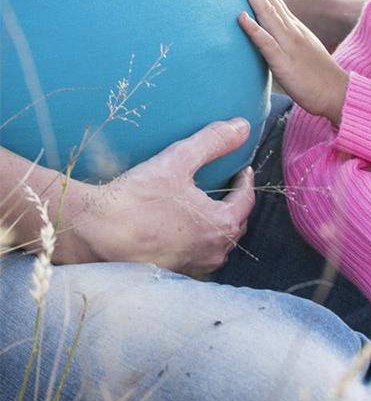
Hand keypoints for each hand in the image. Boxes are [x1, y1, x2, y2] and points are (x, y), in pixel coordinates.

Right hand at [75, 118, 255, 275]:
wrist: (94, 232)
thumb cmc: (137, 198)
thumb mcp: (178, 160)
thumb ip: (213, 142)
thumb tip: (242, 126)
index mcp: (222, 225)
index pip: (246, 201)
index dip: (245, 182)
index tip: (242, 170)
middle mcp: (214, 252)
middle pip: (236, 225)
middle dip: (235, 204)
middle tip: (228, 187)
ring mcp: (194, 267)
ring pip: (217, 245)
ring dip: (217, 226)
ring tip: (207, 208)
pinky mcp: (173, 274)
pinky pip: (196, 256)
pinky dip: (197, 242)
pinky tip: (183, 231)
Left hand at [234, 0, 348, 124]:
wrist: (338, 94)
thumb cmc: (317, 78)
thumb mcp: (299, 52)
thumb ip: (284, 40)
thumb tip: (268, 34)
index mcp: (292, 28)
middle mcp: (291, 30)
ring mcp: (288, 45)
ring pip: (267, 13)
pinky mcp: (285, 63)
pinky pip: (267, 44)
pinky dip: (254, 29)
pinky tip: (241, 17)